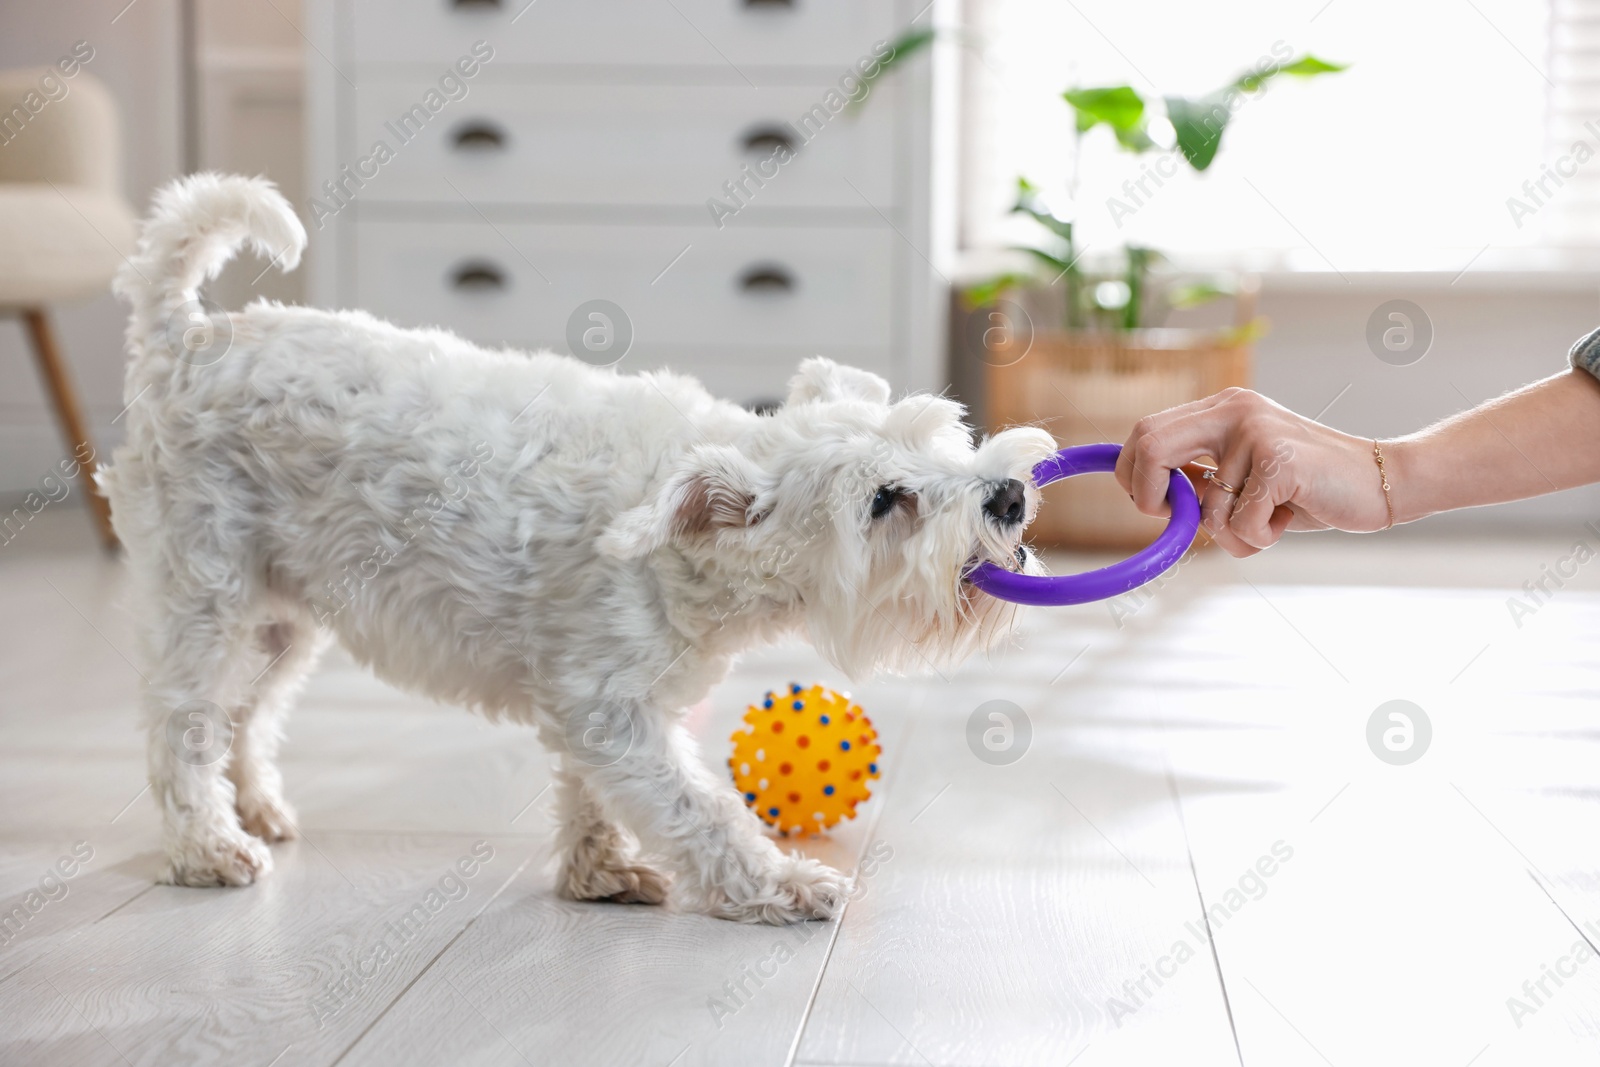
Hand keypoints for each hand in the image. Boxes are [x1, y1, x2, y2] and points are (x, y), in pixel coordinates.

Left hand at [1113, 388, 1391, 557]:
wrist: (1380, 481)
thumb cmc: (1306, 487)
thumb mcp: (1242, 478)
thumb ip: (1200, 480)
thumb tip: (1154, 497)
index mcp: (1221, 408)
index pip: (1145, 431)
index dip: (1133, 474)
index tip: (1154, 505)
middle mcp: (1234, 410)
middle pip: (1150, 447)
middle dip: (1149, 497)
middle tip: (1181, 519)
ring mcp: (1257, 432)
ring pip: (1205, 508)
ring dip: (1233, 535)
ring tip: (1270, 519)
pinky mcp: (1280, 461)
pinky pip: (1239, 524)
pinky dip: (1259, 539)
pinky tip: (1287, 519)